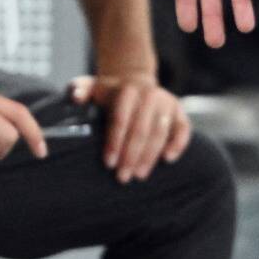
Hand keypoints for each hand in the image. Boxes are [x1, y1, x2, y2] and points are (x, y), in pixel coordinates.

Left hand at [70, 74, 192, 183]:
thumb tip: (75, 97)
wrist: (135, 81)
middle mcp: (149, 95)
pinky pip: (183, 129)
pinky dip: (178, 144)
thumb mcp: (93, 87)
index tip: (109, 163)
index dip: (114, 143)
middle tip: (122, 177)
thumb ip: (80, 90)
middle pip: (140, 130)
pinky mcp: (179, 111)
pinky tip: (167, 160)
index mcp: (127, 90)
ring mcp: (167, 103)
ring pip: (159, 133)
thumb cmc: (111, 93)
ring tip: (139, 175)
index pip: (121, 120)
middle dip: (131, 156)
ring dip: (149, 156)